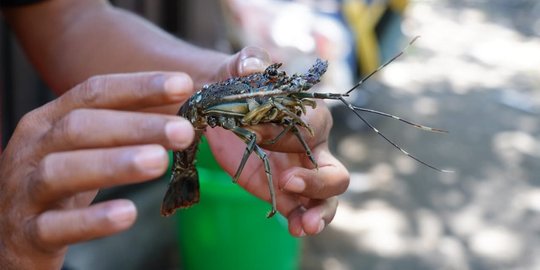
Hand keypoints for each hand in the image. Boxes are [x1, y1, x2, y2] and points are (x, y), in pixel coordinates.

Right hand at [0, 72, 194, 268]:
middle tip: (183, 130)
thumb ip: (123, 132)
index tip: (184, 84)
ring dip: (114, 163)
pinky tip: (128, 213)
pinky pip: (56, 226)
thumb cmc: (57, 186)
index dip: (139, 87)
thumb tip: (183, 116)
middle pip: (81, 127)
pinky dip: (93, 220)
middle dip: (136, 126)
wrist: (7, 234)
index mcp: (49, 121)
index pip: (94, 93)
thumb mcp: (83, 150)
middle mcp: (32, 148)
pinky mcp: (26, 234)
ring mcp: (24, 191)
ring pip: (62, 171)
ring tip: (159, 161)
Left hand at [206, 47, 349, 235]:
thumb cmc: (238, 84)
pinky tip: (293, 228)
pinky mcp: (285, 189)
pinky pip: (301, 208)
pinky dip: (300, 220)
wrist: (222, 108)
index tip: (256, 134)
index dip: (285, 134)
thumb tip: (252, 66)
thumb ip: (248, 61)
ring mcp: (302, 172)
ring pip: (327, 197)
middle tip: (287, 182)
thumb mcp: (240, 68)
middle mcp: (314, 147)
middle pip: (334, 171)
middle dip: (316, 181)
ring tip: (304, 225)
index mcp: (309, 115)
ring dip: (320, 211)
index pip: (311, 128)